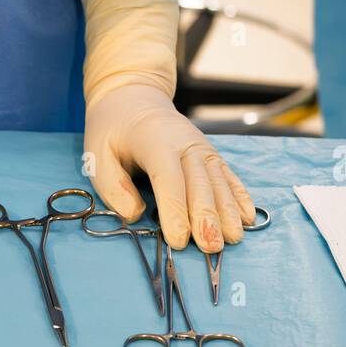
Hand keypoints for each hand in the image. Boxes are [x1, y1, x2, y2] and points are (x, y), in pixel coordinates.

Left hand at [83, 84, 253, 251]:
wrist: (134, 100)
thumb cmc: (113, 131)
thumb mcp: (97, 155)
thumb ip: (112, 186)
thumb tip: (135, 215)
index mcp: (154, 141)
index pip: (168, 178)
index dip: (175, 210)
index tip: (179, 239)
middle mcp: (184, 142)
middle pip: (199, 182)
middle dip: (207, 216)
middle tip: (211, 246)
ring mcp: (202, 147)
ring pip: (218, 181)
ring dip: (228, 211)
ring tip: (233, 238)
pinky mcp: (211, 154)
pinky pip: (229, 176)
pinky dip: (239, 196)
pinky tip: (248, 217)